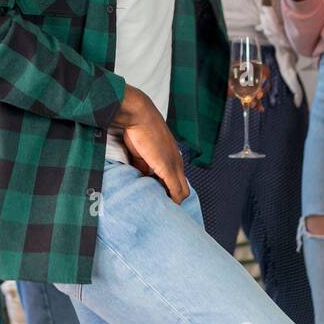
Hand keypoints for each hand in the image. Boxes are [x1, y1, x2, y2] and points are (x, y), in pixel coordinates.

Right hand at [110, 86, 189, 202]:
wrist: (139, 116)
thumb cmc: (138, 129)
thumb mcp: (141, 152)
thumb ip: (143, 166)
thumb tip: (142, 176)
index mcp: (172, 156)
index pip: (178, 180)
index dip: (170, 191)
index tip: (160, 198)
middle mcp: (177, 162)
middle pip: (184, 189)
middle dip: (173, 199)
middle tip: (161, 207)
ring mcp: (175, 166)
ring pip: (182, 192)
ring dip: (172, 201)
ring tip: (161, 208)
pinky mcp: (169, 169)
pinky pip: (176, 192)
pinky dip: (172, 201)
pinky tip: (163, 206)